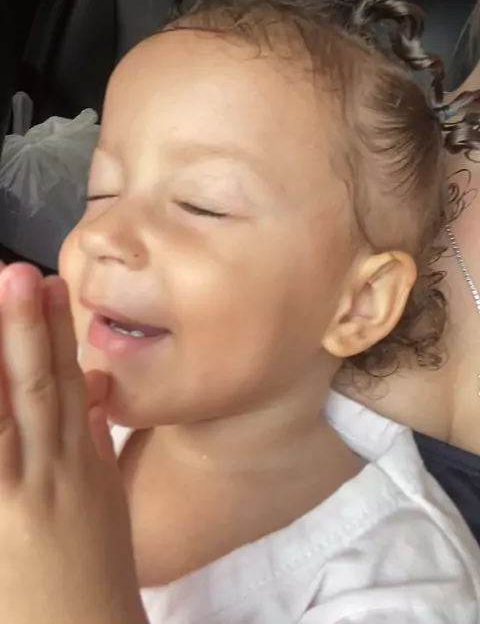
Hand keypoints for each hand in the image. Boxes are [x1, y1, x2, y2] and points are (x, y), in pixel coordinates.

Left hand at [0, 263, 146, 623]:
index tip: (48, 285)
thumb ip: (95, 442)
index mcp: (83, 462)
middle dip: (27, 329)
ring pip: (6, 414)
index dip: (57, 331)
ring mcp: (18, 496)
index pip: (70, 383)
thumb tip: (91, 393)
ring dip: (2, 357)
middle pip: (37, 388)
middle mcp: (53, 471)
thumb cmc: (94, 578)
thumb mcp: (104, 501)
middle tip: (17, 274)